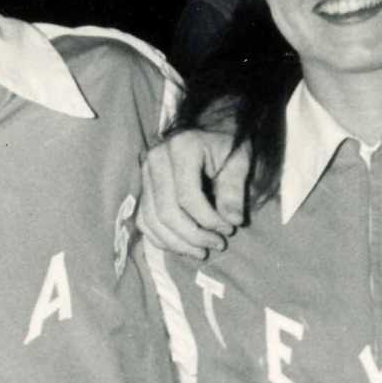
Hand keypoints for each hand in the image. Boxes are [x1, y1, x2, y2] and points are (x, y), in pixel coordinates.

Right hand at [138, 129, 247, 258]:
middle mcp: (156, 159)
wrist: (208, 130)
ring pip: (152, 219)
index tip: (229, 229)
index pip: (187, 196)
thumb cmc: (225, 144)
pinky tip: (182, 246)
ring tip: (201, 252)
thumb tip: (231, 221)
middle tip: (217, 245)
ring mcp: (144, 174)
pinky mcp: (142, 187)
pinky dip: (160, 238)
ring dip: (177, 242)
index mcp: (182, 148)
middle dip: (192, 235)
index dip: (208, 219)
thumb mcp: (239, 160)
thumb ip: (234, 189)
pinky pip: (144, 220)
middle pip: (166, 211)